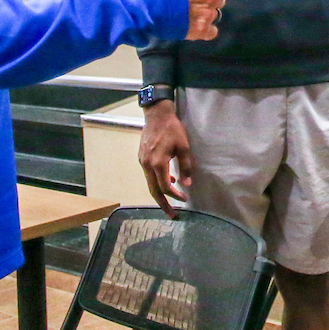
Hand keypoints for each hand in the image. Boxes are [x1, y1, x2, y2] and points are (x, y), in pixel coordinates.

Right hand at [139, 99, 194, 217]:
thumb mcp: (183, 146)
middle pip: (153, 190)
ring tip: (170, 200)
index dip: (175, 196)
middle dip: (163, 204)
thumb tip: (187, 184)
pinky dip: (156, 181)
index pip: (165, 187)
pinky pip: (148, 174)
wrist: (156, 115)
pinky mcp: (141, 157)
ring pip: (149, 183)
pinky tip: (167, 178)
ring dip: (159, 193)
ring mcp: (142, 161)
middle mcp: (147, 164)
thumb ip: (185, 166)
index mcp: (158, 163)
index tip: (185, 199)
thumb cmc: (172, 129)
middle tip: (171, 215)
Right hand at [174, 0, 275, 39]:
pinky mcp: (200, 30)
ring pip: (213, 16)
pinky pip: (209, 32)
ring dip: (203, 16)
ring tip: (183, 13)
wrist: (147, 4)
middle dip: (209, 2)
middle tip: (190, 2)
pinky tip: (188, 26)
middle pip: (220, 0)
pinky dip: (202, 31)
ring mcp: (208, 14)